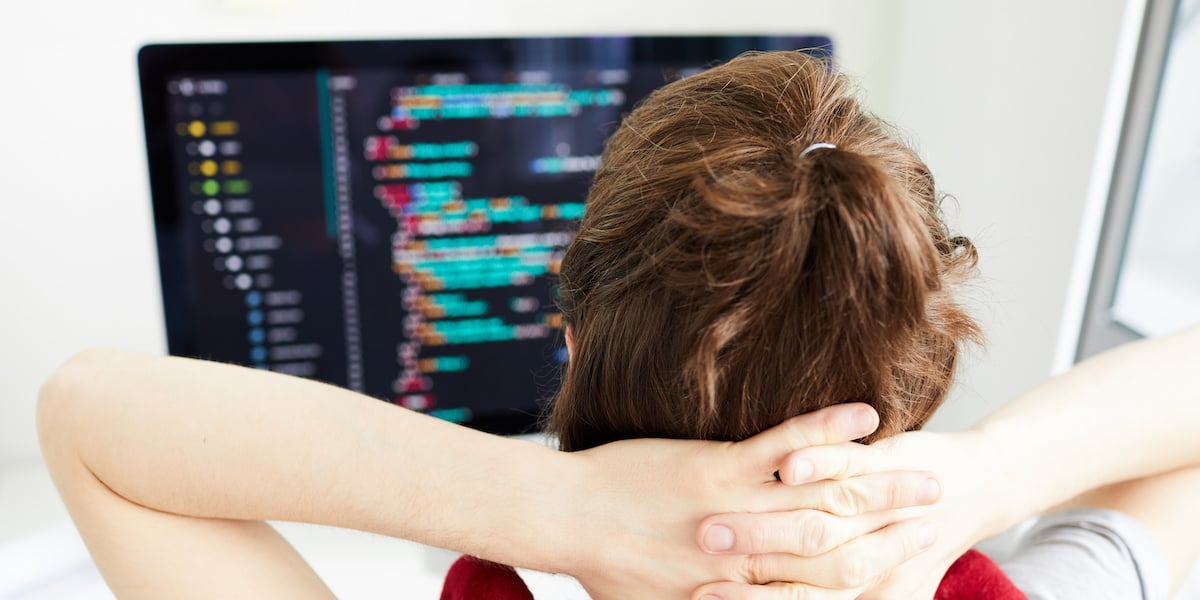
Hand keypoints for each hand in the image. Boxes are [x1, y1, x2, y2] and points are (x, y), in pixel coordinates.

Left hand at [567, 403, 943, 599]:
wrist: (564, 522)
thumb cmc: (609, 568)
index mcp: (743, 592)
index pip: (829, 592)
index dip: (879, 574)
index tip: (915, 558)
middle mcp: (752, 558)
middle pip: (845, 547)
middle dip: (899, 530)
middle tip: (942, 512)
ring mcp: (738, 511)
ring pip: (825, 500)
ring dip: (882, 484)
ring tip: (929, 472)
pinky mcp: (715, 469)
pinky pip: (781, 448)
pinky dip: (826, 432)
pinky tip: (865, 415)